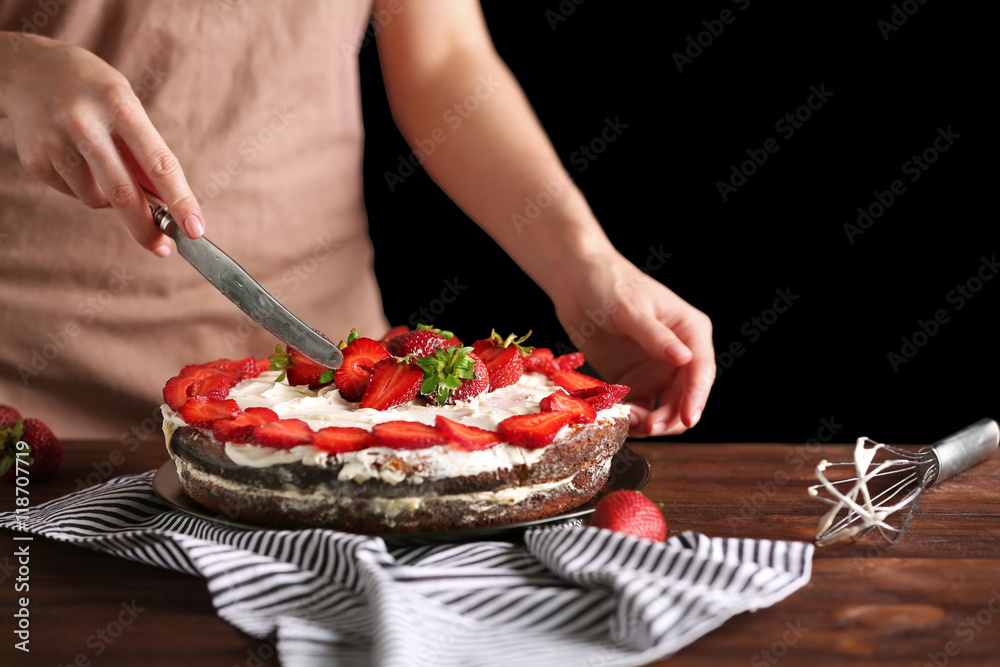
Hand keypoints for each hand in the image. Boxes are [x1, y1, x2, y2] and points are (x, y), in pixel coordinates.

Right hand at [0, 33, 202, 254]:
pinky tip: (74, 157)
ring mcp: (55, 141)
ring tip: (102, 164)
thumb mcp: (127, 107)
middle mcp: (85, 123)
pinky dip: (84, 188)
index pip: (158, 163)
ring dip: (111, 200)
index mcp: (120, 105)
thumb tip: (166, 206)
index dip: (180, 200)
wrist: (28, 69)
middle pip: (124, 192)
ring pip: (97, 200)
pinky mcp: (35, 159)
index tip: (195, 229)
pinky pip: (73, 193)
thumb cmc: (94, 93)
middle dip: (147, 228)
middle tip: (162, 248)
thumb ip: (145, 154)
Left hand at [550, 253, 714, 436]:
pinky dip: (631, 418)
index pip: (701, 370)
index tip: (688, 419)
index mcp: (690, 331)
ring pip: (664, 408)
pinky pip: (638, 407)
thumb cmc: (608, 284)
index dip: (696, 397)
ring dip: (651, 421)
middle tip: (649, 427)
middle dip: (671, 417)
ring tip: (627, 420)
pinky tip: (617, 418)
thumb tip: (685, 359)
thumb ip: (655, 336)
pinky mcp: (633, 380)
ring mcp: (656, 370)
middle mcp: (679, 355)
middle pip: (686, 397)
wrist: (575, 281)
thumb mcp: (630, 309)